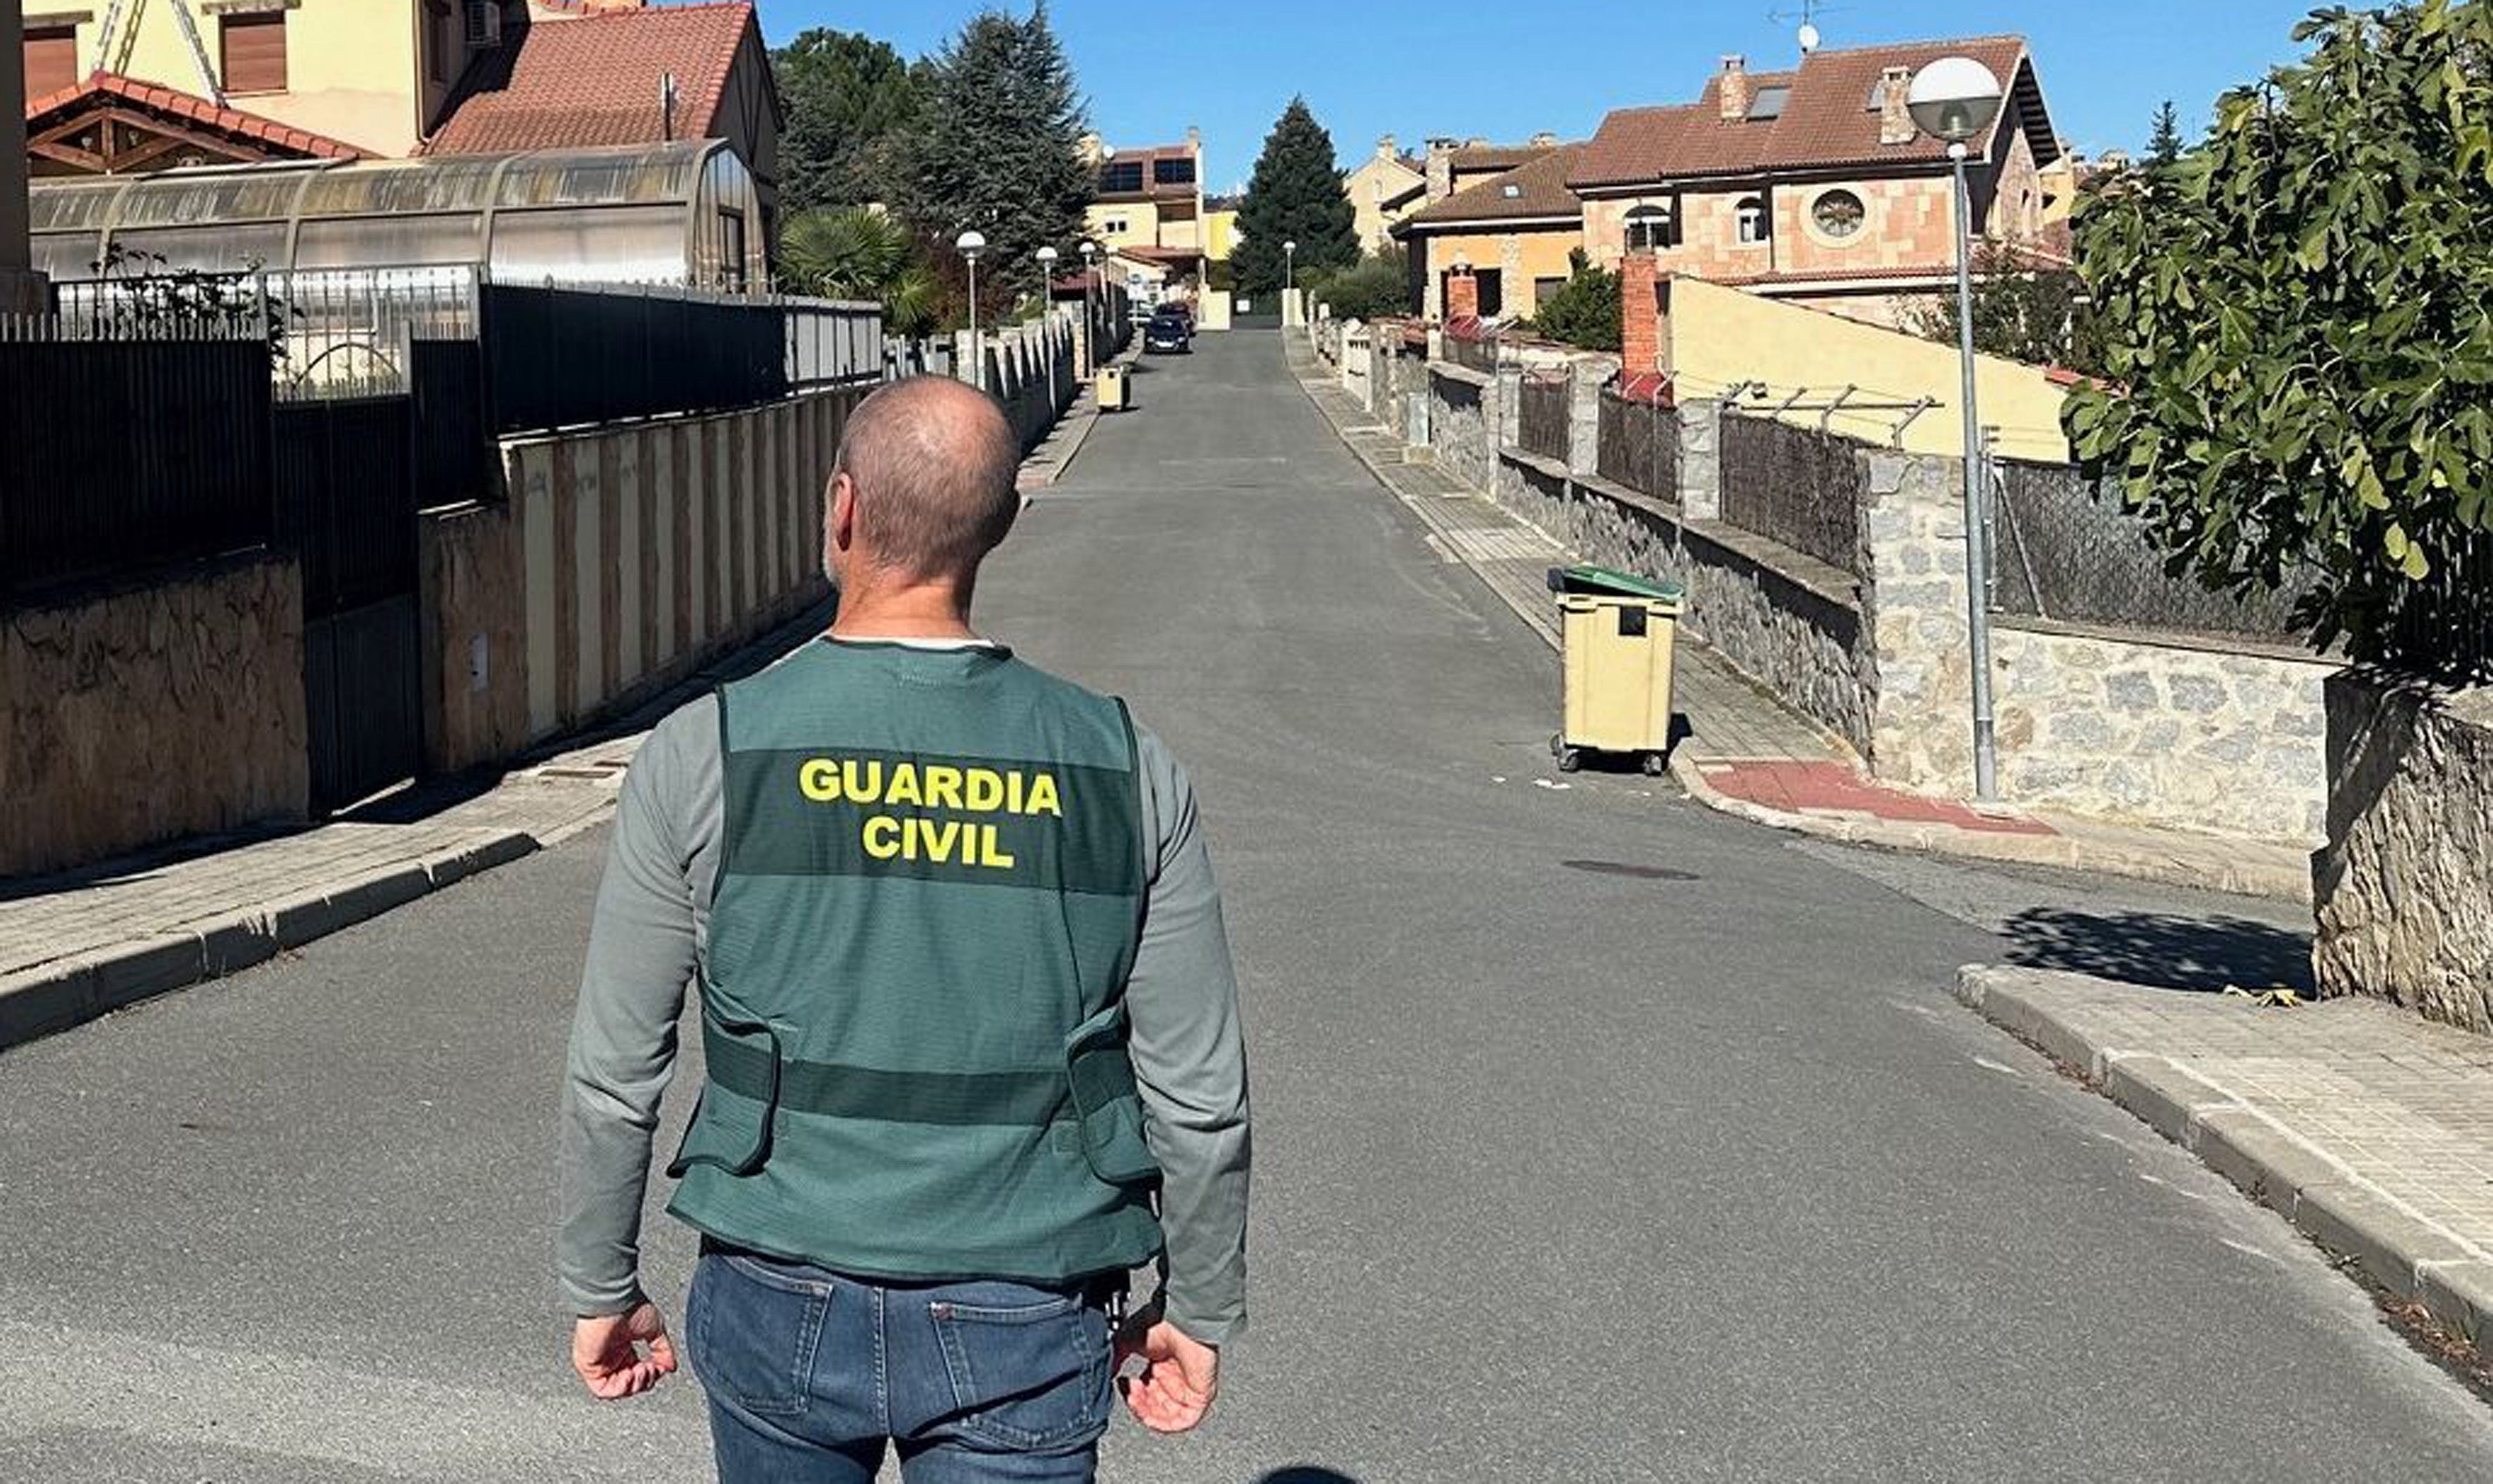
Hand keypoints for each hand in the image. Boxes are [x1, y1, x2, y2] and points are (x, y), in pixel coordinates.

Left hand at [571, 1301, 677, 1399]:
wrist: (614, 1301)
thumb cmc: (630, 1307)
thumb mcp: (655, 1329)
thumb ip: (663, 1350)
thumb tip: (670, 1367)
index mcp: (623, 1347)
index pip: (637, 1372)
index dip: (651, 1374)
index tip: (659, 1366)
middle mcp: (610, 1356)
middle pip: (629, 1384)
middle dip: (644, 1381)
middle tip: (650, 1368)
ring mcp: (598, 1363)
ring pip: (616, 1389)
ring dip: (634, 1385)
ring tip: (641, 1370)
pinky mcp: (588, 1367)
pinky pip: (602, 1390)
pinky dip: (619, 1388)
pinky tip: (629, 1375)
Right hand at [1114, 1318, 1218, 1432]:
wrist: (1180, 1322)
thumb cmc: (1160, 1324)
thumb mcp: (1126, 1340)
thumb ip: (1115, 1358)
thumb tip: (1105, 1373)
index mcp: (1162, 1364)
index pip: (1146, 1389)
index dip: (1131, 1392)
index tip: (1120, 1382)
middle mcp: (1176, 1376)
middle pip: (1154, 1405)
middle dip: (1137, 1403)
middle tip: (1129, 1391)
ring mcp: (1189, 1388)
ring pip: (1166, 1416)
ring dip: (1145, 1412)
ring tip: (1135, 1396)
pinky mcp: (1200, 1397)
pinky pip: (1183, 1421)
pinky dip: (1163, 1423)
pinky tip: (1149, 1414)